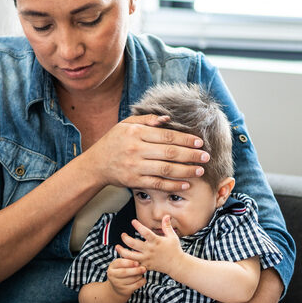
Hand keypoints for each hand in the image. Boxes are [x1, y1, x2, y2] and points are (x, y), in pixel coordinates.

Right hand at [83, 115, 208, 191]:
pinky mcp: (134, 181)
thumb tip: (168, 118)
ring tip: (199, 170)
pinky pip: (157, 184)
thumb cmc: (113, 141)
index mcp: (136, 132)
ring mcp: (135, 166)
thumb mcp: (126, 124)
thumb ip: (147, 119)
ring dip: (185, 170)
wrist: (95, 164)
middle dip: (191, 154)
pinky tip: (185, 183)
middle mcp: (136, 149)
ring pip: (165, 169)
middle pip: (169, 152)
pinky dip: (173, 185)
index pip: (166, 135)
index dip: (185, 138)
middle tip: (206, 156)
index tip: (199, 141)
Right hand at [106, 258, 145, 296]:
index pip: (119, 263)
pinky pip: (136, 285)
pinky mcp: (124, 290)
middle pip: (125, 272)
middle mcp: (112, 276)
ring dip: (139, 275)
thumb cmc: (122, 271)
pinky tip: (143, 279)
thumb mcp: (121, 265)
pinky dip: (141, 281)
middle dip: (136, 270)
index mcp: (112, 267)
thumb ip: (128, 260)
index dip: (129, 262)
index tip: (137, 262)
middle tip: (144, 268)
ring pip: (132, 279)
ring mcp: (118, 284)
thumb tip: (138, 262)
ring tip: (143, 272)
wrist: (118, 287)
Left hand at [116, 216, 184, 275]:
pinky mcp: (145, 266)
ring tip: (117, 247)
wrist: (176, 265)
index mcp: (156, 241)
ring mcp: (147, 259)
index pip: (145, 232)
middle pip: (134, 244)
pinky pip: (133, 265)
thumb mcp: (172, 236)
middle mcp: (150, 250)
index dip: (138, 226)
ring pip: (130, 256)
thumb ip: (167, 226)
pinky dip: (127, 261)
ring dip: (122, 251)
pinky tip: (122, 257)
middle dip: (126, 238)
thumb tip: (166, 216)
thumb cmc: (175, 250)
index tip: (133, 221)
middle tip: (123, 235)